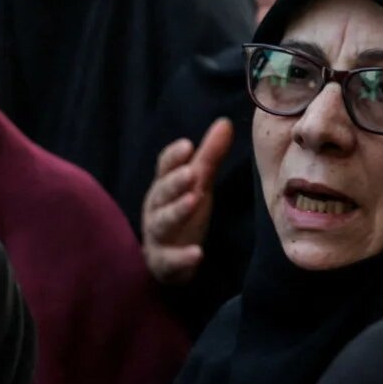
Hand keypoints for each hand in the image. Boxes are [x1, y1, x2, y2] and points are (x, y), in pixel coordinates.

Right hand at [141, 118, 232, 286]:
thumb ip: (209, 155)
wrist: (167, 259)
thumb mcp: (198, 183)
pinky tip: (198, 254)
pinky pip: (170, 260)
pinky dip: (182, 258)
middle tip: (190, 173)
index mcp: (164, 186)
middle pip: (162, 193)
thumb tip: (225, 122)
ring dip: (176, 212)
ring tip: (193, 201)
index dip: (174, 156)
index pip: (164, 167)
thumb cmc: (182, 212)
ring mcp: (158, 236)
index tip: (188, 145)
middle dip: (174, 182)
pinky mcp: (164, 262)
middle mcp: (157, 208)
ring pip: (162, 223)